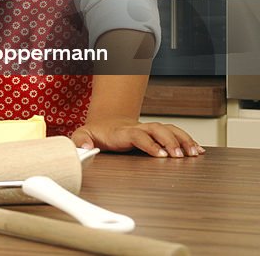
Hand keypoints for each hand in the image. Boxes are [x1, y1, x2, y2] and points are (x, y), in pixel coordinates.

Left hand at [71, 119, 204, 157]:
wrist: (107, 122)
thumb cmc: (97, 132)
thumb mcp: (82, 135)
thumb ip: (80, 141)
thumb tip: (86, 147)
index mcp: (121, 132)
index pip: (137, 135)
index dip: (149, 143)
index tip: (160, 154)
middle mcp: (137, 128)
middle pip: (157, 129)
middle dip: (170, 141)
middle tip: (180, 156)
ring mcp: (148, 129)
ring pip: (168, 129)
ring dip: (182, 140)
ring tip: (194, 153)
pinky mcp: (156, 133)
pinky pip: (174, 133)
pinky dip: (187, 140)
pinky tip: (198, 150)